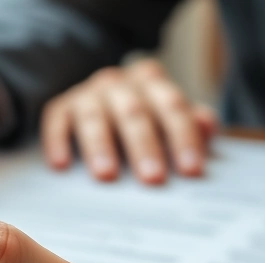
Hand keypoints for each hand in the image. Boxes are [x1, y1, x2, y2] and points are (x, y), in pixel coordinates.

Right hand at [41, 59, 215, 183]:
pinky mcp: (61, 107)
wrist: (98, 104)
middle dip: (145, 146)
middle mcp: (119, 83)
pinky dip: (58, 142)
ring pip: (95, 116)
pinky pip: (57, 121)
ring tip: (107, 176)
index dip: (183, 137)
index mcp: (152, 82)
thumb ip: (189, 124)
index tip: (191, 170)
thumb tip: (207, 126)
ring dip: (101, 146)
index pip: (172, 106)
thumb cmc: (142, 121)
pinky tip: (61, 165)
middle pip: (135, 112)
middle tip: (153, 179)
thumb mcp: (168, 120)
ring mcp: (88, 94)